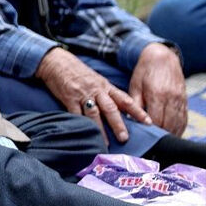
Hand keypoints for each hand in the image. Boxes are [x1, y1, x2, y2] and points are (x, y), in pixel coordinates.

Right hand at [35, 47, 150, 143]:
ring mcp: (82, 94)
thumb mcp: (96, 80)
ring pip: (94, 113)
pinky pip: (75, 113)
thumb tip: (122, 110)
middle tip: (125, 138)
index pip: (125, 99)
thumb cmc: (77, 72)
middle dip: (118, 124)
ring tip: (105, 143)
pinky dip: (80, 124)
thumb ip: (107, 93)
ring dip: (100, 129)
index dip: (137, 111)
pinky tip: (84, 133)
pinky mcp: (68, 97)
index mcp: (105, 86)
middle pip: (110, 108)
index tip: (148, 122)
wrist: (56, 62)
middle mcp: (96, 90)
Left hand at [128, 43, 187, 135]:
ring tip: (160, 142)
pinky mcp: (185, 101)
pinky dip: (178, 128)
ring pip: (178, 124)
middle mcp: (171, 99)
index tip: (144, 138)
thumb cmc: (144, 72)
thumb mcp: (135, 85)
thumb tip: (130, 120)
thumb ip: (134, 103)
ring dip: (170, 134)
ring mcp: (180, 100)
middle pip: (168, 124)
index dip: (150, 131)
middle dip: (160, 135)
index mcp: (157, 95)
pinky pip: (184, 119)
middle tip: (151, 143)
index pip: (156, 120)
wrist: (162, 58)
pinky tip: (171, 134)